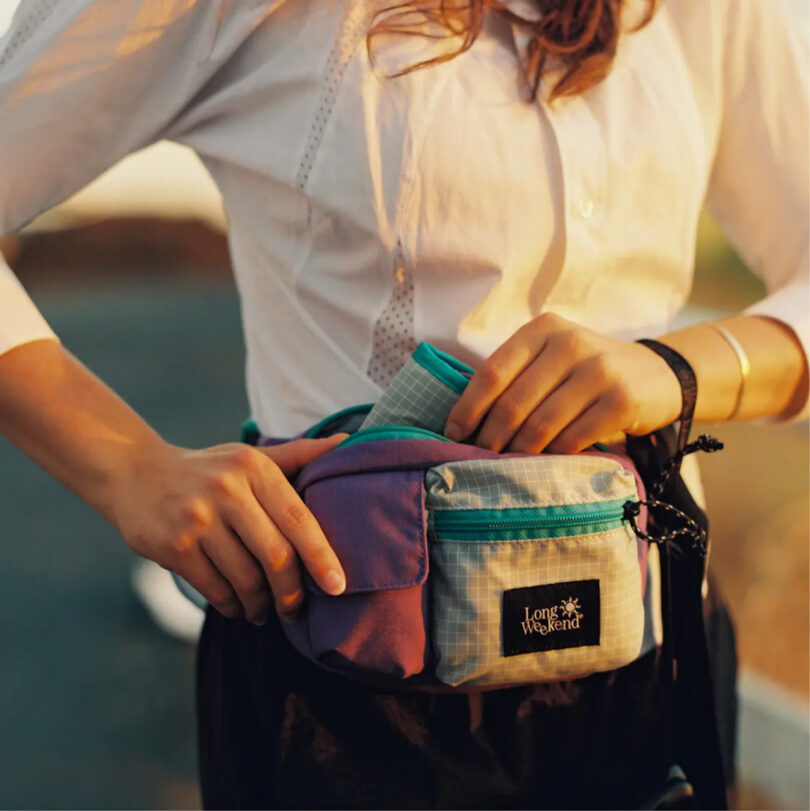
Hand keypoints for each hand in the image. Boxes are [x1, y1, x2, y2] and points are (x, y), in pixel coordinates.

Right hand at [109, 434, 347, 624]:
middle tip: (295, 610)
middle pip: (275, 555)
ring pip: (245, 578)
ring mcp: (197, 519)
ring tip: (264, 611)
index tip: (338, 586)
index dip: (321, 556)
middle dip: (291, 592)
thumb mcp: (251, 457)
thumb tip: (347, 442)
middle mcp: (227, 490)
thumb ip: (299, 454)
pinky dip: (232, 605)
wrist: (135, 473)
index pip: (299, 518)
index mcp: (254, 468)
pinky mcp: (172, 546)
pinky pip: (214, 589)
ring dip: (260, 604)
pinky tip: (238, 607)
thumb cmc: (210, 470)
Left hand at [444, 312, 681, 453]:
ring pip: (541, 425)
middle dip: (490, 438)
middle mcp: (570, 343)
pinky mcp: (621, 400)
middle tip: (478, 459)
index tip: (452, 434)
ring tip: (505, 467)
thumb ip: (516, 377)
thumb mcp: (552, 357)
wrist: (656, 375)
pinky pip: (572, 440)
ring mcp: (599, 370)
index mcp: (543, 329)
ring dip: (518, 453)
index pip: (492, 372)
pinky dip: (552, 458)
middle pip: (513, 403)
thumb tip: (465, 422)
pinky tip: (543, 465)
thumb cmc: (586, 372)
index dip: (468, 408)